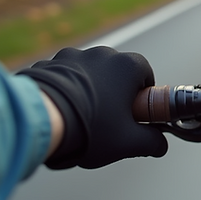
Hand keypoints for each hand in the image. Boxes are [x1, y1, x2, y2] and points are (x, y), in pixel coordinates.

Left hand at [18, 46, 167, 168]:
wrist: (40, 121)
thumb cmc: (90, 129)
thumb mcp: (128, 143)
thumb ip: (152, 142)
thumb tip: (160, 145)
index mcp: (127, 66)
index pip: (145, 74)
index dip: (142, 96)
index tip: (135, 114)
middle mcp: (101, 54)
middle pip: (116, 73)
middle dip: (114, 93)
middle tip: (107, 120)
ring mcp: (72, 56)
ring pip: (88, 74)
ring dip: (87, 91)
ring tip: (79, 118)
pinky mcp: (47, 64)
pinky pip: (62, 76)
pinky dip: (63, 90)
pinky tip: (59, 112)